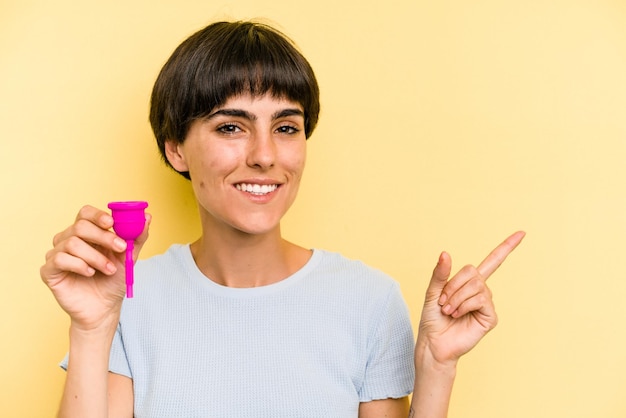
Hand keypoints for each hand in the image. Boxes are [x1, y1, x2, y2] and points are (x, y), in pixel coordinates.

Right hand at [40, 205, 149, 330]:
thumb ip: (136, 238)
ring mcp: (57, 254)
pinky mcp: (49, 270)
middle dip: (103, 236)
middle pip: (80, 226)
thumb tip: (147, 217)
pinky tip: (90, 273)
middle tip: (121, 248)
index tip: (112, 223)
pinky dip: (79, 265)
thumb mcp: (129, 258)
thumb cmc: (114, 281)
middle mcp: (69, 240)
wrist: (104, 309)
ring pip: (72, 243)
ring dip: (96, 257)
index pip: (85, 213)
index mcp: (87, 233)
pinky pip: (59, 259)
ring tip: (109, 269)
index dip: (97, 215)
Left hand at [416, 231, 524, 366]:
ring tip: (448, 310)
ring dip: (456, 297)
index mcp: (469, 283)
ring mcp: (487, 304)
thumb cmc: (433, 318)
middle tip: (443, 301)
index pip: (492, 262)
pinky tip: (458, 315)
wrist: (434, 342)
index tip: (522, 233)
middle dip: (454, 285)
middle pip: (473, 271)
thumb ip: (440, 274)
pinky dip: (465, 305)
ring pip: (476, 286)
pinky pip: (481, 300)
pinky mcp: (490, 317)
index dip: (506, 247)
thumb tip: (445, 253)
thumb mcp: (432, 291)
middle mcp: (481, 291)